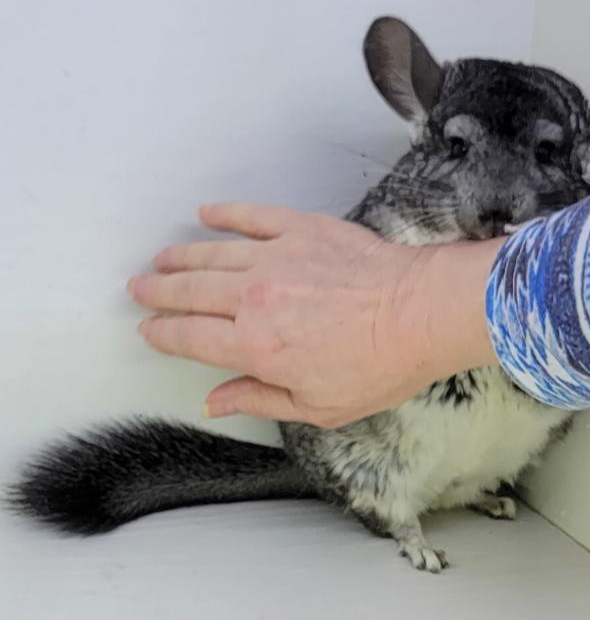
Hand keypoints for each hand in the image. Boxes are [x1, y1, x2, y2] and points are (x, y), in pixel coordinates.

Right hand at [128, 204, 499, 426]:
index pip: (190, 338)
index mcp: (255, 346)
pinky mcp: (301, 230)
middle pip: (190, 292)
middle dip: (158, 291)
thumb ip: (259, 400)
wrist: (420, 313)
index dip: (163, 333)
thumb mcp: (318, 407)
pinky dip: (227, 214)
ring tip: (162, 258)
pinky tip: (206, 212)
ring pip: (211, 255)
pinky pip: (253, 218)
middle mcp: (254, 299)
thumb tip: (214, 401)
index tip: (149, 329)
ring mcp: (276, 258)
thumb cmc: (378, 366)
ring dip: (181, 257)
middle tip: (140, 288)